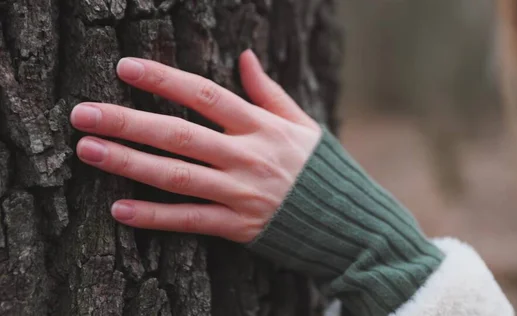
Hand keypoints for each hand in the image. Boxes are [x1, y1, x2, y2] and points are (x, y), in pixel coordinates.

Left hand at [69, 50, 320, 242]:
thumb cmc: (319, 167)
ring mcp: (242, 192)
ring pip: (178, 176)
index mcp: (262, 126)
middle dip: (129, 121)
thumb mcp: (301, 123)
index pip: (206, 95)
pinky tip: (119, 209)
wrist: (346, 220)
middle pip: (180, 134)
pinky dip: (155, 217)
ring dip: (129, 163)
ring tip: (88, 150)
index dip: (164, 79)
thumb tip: (244, 56)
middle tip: (83, 113)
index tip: (125, 69)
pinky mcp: (239, 226)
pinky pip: (191, 220)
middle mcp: (248, 156)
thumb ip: (268, 92)